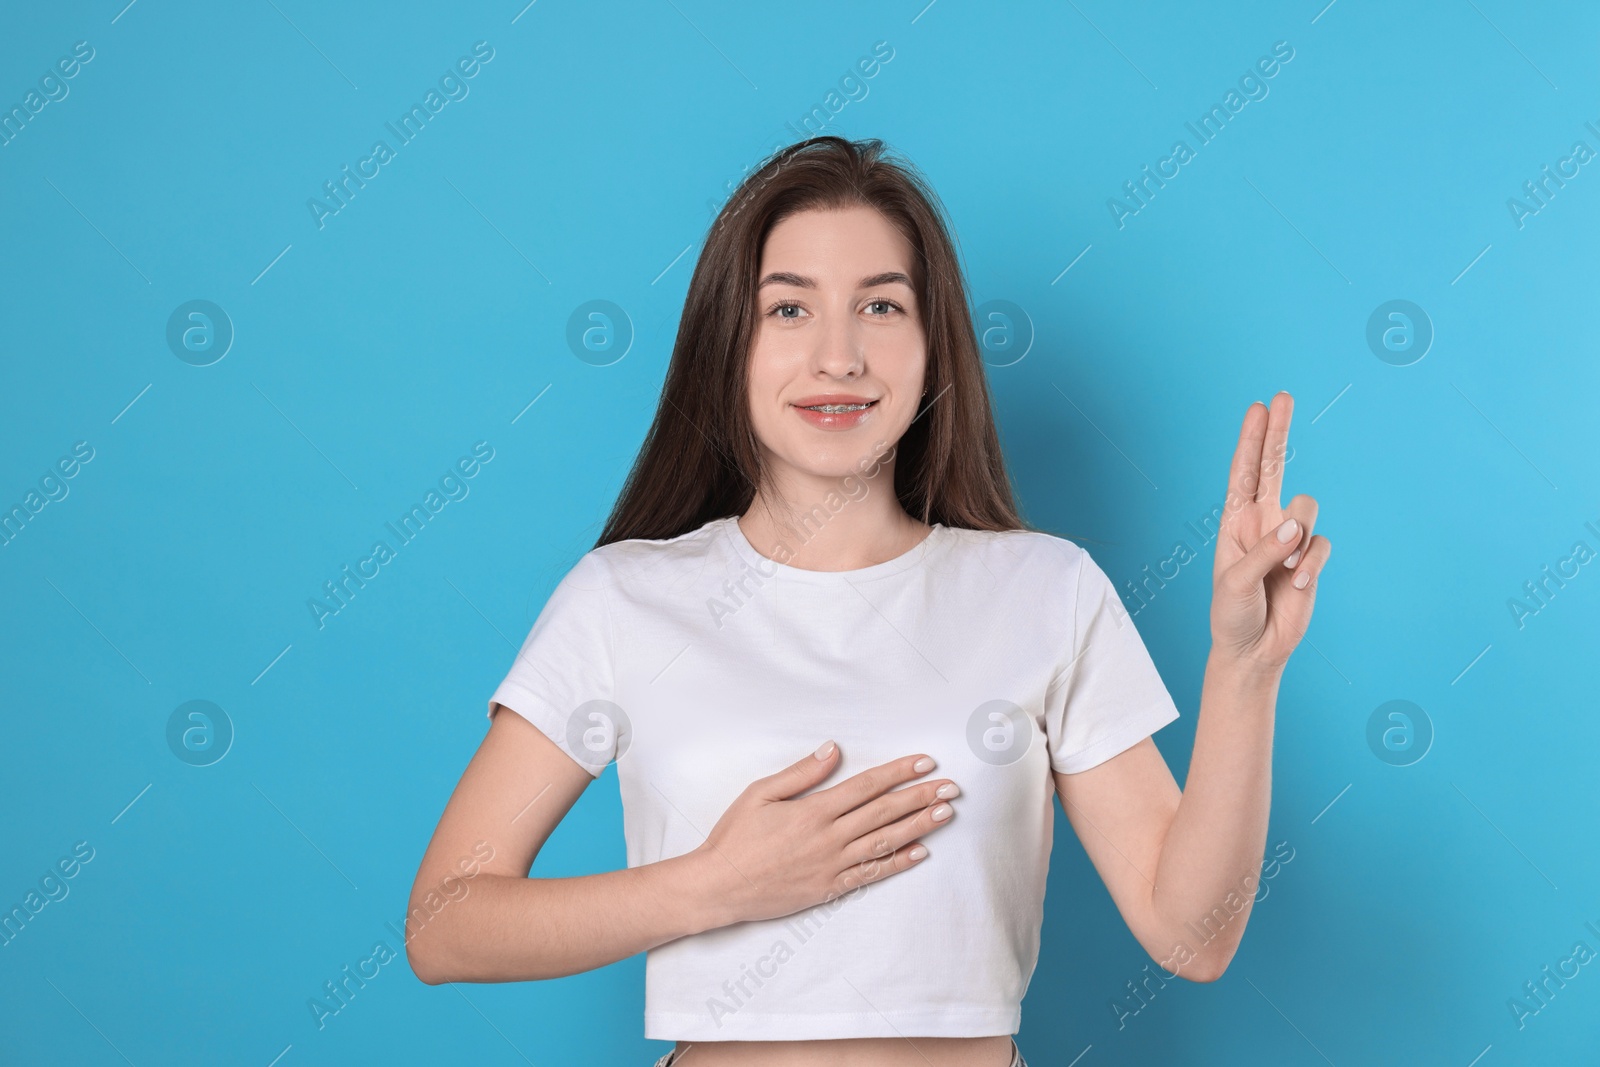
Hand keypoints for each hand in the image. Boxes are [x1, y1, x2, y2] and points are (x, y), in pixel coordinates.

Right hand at [690, 743, 957, 925]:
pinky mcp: (830, 888)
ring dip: (919, 827)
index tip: (925, 762)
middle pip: (885, 812)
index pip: (867, 786)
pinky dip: (898, 863)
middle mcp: (829, 838)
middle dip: (921, 797)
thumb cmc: (735, 837)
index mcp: (814, 811)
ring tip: (945, 814)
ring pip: (885, 842)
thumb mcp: (760, 793)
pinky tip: (919, 853)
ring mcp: (832, 866)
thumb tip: (833, 749)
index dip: (899, 772)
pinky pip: (872, 875)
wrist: (719, 886)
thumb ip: (802, 772)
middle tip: (952, 787)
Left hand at [1210, 391, 1331, 673]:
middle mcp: (1263, 522)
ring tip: (1282, 569)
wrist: (1253, 649)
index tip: (1258, 407)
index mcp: (1235, 522)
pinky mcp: (1311, 558)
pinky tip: (1297, 583)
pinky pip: (1321, 544)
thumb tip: (1294, 524)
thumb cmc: (1232, 614)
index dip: (1251, 439)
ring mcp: (1289, 538)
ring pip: (1307, 508)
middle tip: (1282, 397)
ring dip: (1297, 538)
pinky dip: (1311, 563)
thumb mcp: (1236, 581)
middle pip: (1275, 467)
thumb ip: (1264, 549)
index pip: (1244, 472)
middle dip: (1278, 432)